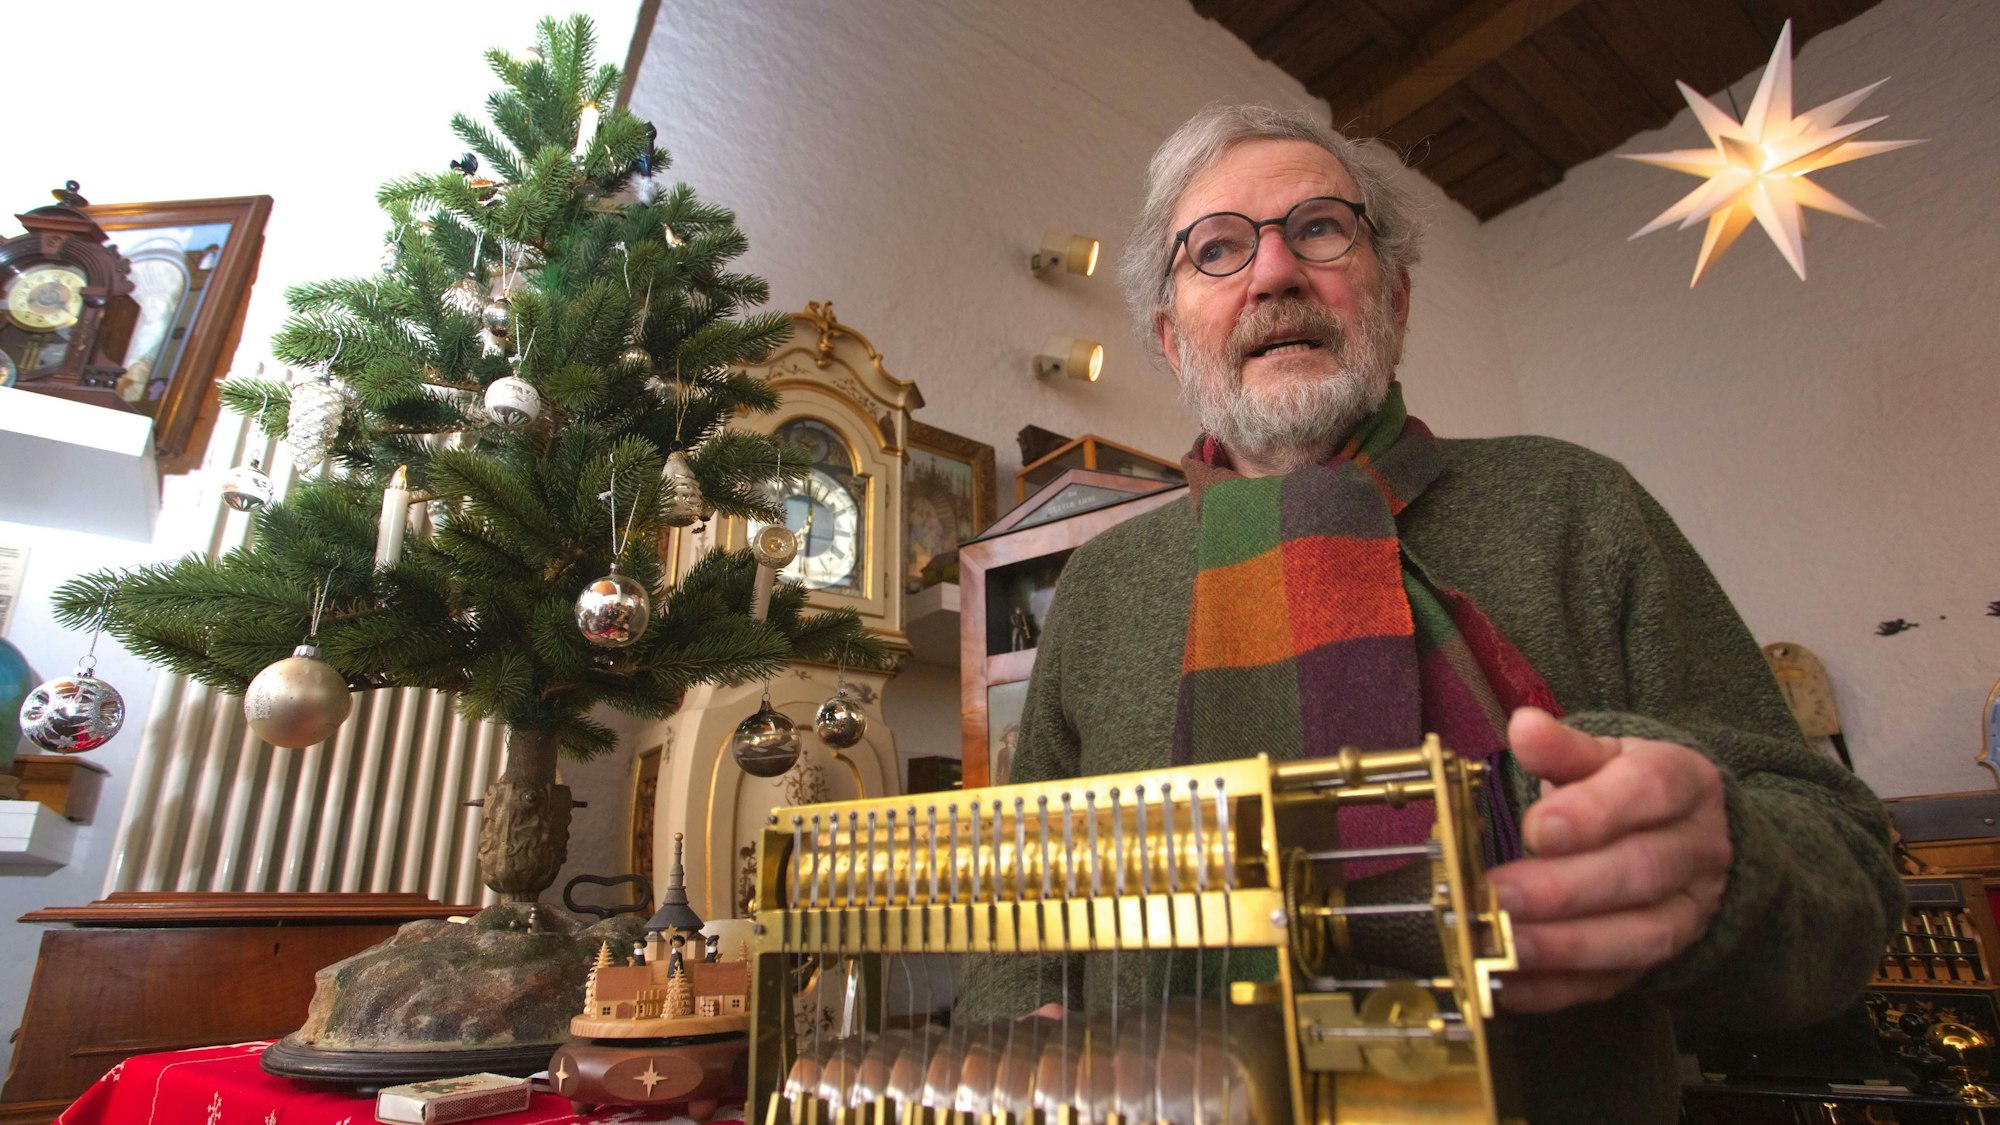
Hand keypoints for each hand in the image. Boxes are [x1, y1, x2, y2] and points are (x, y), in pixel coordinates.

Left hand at [1485, 707, 1731, 1012]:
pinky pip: (1616, 982)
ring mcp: (1686, 911)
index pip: (1650, 793)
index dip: (1595, 813)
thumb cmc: (1627, 789)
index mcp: (1683, 783)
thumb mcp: (1603, 755)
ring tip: (1502, 944)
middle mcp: (1696, 850)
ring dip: (1566, 946)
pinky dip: (1559, 989)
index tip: (1537, 828)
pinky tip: (1509, 984)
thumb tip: (1526, 727)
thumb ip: (1564, 748)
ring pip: (1640, 937)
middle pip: (1642, 873)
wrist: (1685, 833)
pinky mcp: (1660, 959)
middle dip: (1566, 890)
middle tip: (1499, 894)